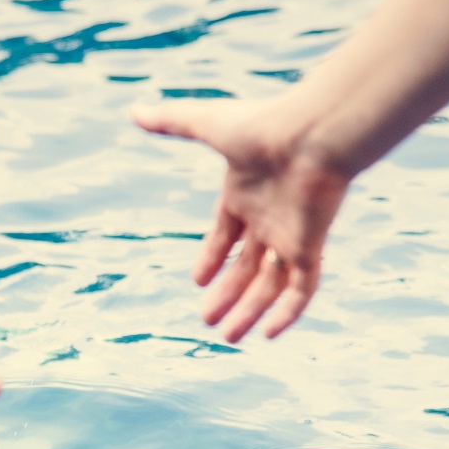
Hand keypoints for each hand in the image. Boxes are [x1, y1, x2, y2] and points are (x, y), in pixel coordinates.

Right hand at [133, 98, 351, 341]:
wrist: (314, 132)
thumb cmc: (264, 125)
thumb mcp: (207, 125)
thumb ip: (172, 122)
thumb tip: (133, 110)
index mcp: (245, 193)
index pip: (226, 234)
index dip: (212, 257)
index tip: (197, 281)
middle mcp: (269, 218)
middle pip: (246, 266)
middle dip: (227, 294)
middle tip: (207, 321)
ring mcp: (291, 234)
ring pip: (270, 283)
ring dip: (249, 311)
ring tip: (229, 338)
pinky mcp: (310, 246)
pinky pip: (301, 289)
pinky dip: (286, 313)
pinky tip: (268, 334)